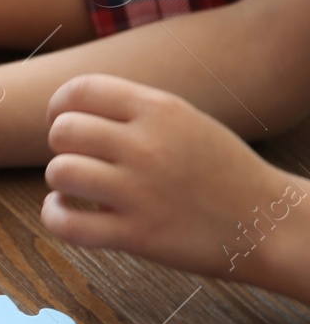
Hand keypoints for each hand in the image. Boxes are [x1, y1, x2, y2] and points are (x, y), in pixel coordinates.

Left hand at [43, 75, 308, 288]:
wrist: (269, 223)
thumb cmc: (223, 171)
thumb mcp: (186, 120)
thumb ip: (135, 111)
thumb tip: (74, 107)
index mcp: (160, 110)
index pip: (81, 89)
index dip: (59, 105)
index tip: (62, 120)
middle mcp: (147, 145)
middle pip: (63, 130)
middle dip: (62, 144)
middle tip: (79, 157)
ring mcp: (139, 191)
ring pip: (59, 172)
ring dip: (61, 180)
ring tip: (79, 187)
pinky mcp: (136, 234)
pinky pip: (65, 223)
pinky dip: (54, 216)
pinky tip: (66, 212)